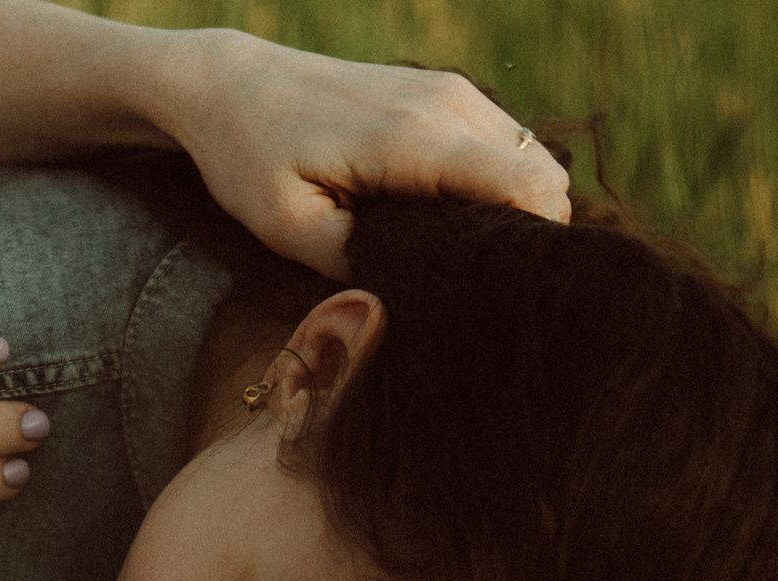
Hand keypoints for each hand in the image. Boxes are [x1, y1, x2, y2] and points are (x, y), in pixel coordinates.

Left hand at [157, 33, 570, 276]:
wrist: (233, 85)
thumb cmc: (251, 157)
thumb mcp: (286, 226)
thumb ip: (356, 263)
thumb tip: (415, 298)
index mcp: (416, 138)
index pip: (527, 188)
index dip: (529, 248)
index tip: (493, 290)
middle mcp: (449, 105)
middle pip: (544, 181)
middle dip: (522, 236)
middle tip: (467, 282)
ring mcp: (452, 93)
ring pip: (530, 163)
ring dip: (508, 211)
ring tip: (452, 253)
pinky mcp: (446, 95)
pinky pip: (504, 147)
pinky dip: (493, 186)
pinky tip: (443, 219)